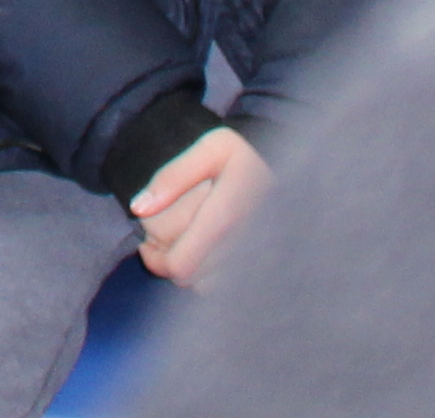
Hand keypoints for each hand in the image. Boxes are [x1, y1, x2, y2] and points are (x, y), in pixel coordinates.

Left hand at [130, 125, 265, 287]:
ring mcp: (251, 263)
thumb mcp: (212, 147)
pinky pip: (218, 287)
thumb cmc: (245, 157)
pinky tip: (202, 247)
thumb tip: (138, 208)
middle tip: (160, 230)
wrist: (295, 172)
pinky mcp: (257, 271)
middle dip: (165, 256)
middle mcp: (241, 249)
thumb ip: (172, 176)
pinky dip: (203, 272)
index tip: (146, 237)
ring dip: (184, 265)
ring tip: (182, 236)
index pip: (179, 264)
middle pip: (185, 276)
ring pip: (200, 285)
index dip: (155, 258)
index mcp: (226, 217)